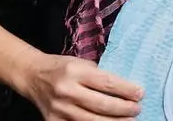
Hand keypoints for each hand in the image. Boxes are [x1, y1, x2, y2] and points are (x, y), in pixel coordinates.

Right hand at [21, 53, 142, 120]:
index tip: (140, 93)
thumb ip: (98, 75)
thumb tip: (124, 89)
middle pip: (102, 105)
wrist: (32, 76)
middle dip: (124, 109)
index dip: (126, 90)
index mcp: (74, 71)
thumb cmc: (61, 67)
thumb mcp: (79, 63)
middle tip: (138, 109)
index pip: (106, 83)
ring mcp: (60, 110)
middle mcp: (66, 91)